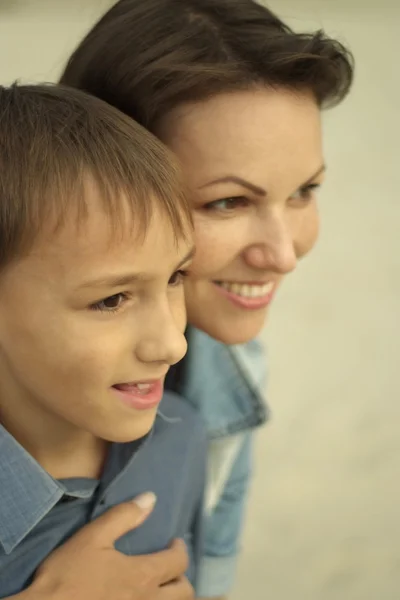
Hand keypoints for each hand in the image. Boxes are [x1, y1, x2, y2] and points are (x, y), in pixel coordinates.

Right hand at [23, 492, 193, 599]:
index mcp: (142, 575)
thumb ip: (123, 516)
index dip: (180, 549)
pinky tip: (140, 599)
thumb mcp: (92, 537)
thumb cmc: (66, 576)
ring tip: (160, 588)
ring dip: (172, 597)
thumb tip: (150, 498)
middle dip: (182, 577)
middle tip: (170, 567)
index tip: (174, 542)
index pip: (178, 562)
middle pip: (184, 593)